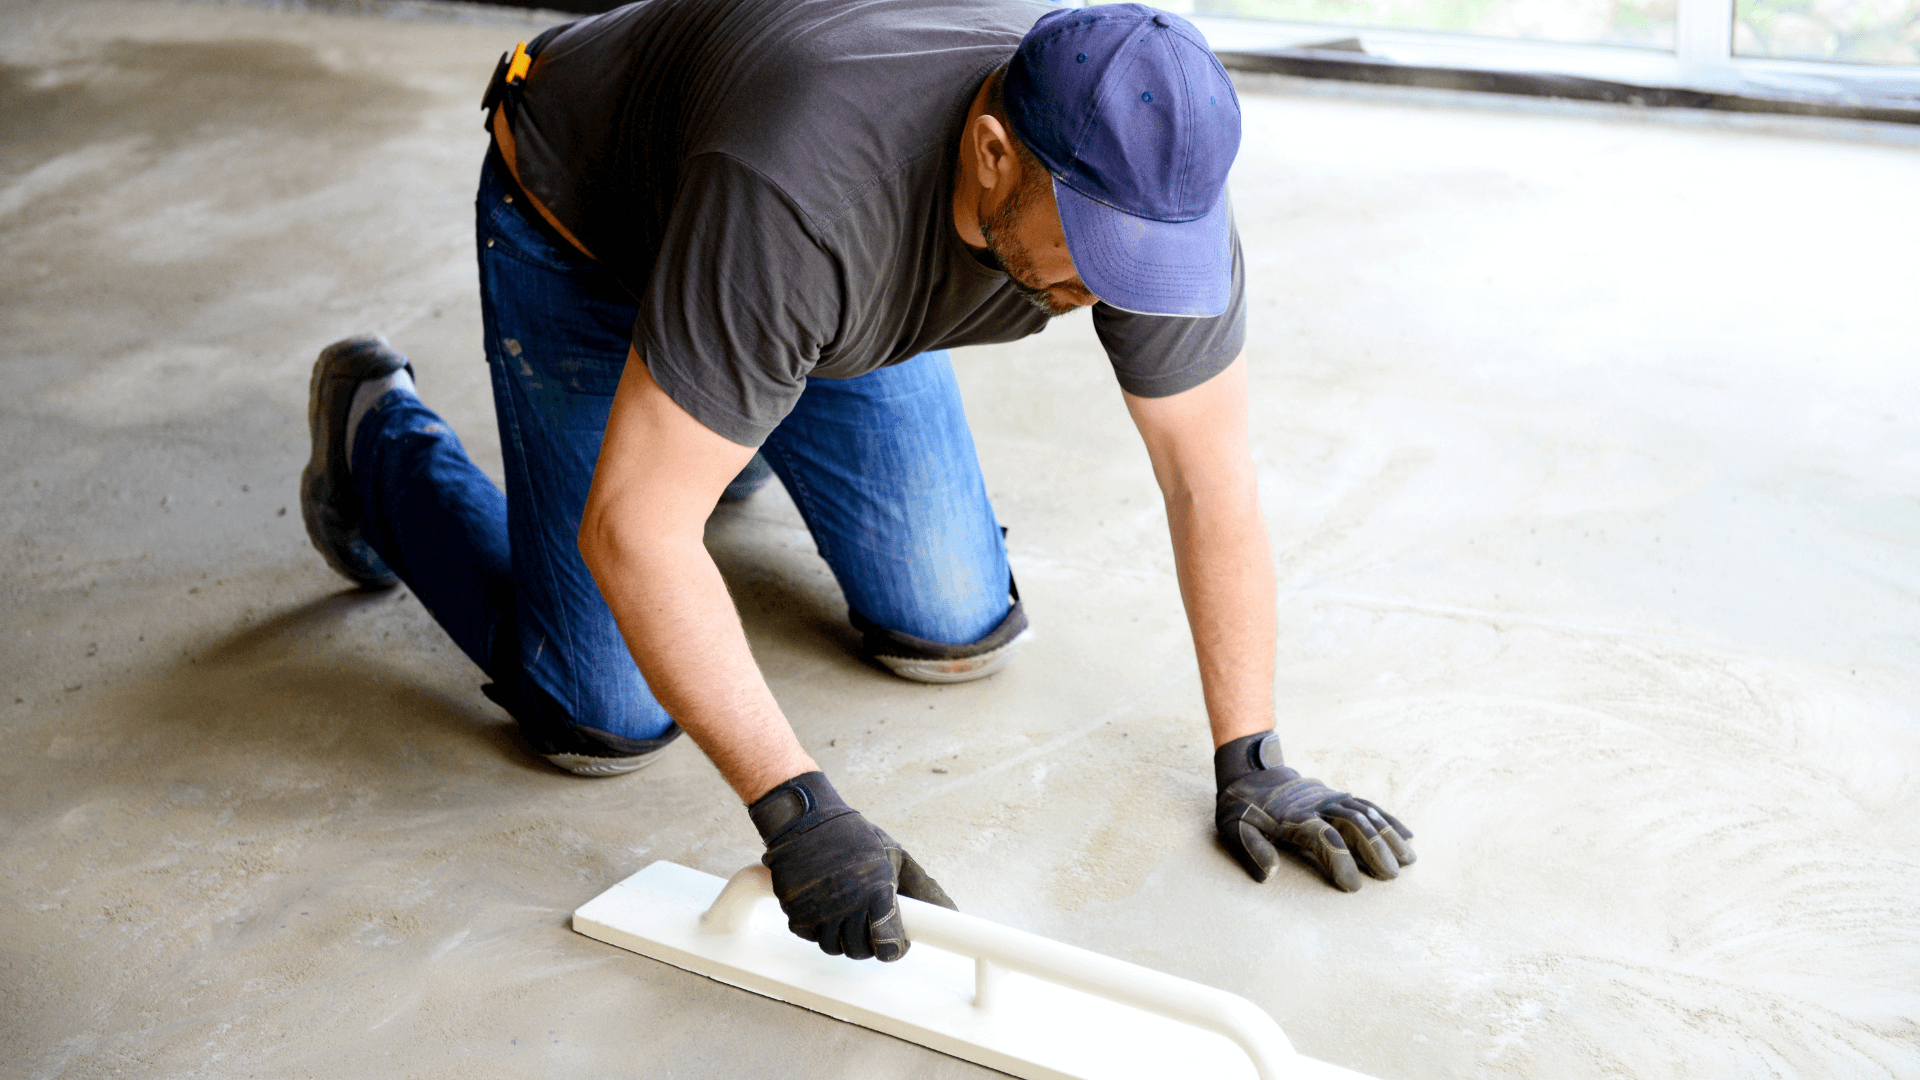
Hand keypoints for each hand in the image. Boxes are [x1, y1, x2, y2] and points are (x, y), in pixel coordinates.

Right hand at [748, 771, 956, 960]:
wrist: (806, 821)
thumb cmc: (854, 838)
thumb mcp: (895, 856)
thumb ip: (922, 888)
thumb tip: (951, 912)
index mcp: (877, 892)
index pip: (888, 945)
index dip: (894, 947)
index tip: (894, 942)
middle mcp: (847, 905)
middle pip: (860, 951)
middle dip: (868, 942)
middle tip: (868, 921)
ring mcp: (818, 910)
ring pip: (833, 947)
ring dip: (841, 936)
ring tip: (845, 911)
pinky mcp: (794, 911)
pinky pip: (808, 936)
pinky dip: (816, 927)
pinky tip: (823, 906)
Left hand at [1213, 732, 1415, 890]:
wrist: (1249, 772)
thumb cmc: (1241, 808)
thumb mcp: (1233, 828)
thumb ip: (1252, 850)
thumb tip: (1270, 875)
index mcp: (1292, 817)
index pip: (1322, 837)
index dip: (1339, 860)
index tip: (1353, 886)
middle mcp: (1316, 805)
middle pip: (1352, 823)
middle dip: (1373, 849)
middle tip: (1391, 876)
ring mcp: (1329, 797)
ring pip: (1365, 813)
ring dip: (1388, 835)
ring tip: (1409, 860)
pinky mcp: (1337, 795)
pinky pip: (1367, 804)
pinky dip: (1388, 819)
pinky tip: (1407, 836)